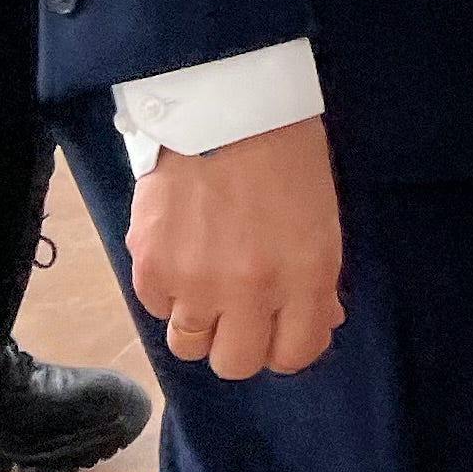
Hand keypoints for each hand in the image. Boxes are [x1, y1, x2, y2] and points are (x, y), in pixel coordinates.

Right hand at [127, 115, 343, 379]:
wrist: (225, 107)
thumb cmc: (287, 154)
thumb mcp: (323, 217)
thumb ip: (317, 278)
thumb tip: (319, 321)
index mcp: (306, 276)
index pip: (296, 355)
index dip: (288, 346)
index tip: (282, 329)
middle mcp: (251, 291)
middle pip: (237, 364)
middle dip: (241, 343)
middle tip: (240, 312)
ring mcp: (195, 284)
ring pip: (189, 347)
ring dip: (200, 323)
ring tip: (205, 283)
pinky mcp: (150, 269)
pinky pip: (156, 309)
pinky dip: (168, 291)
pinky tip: (181, 253)